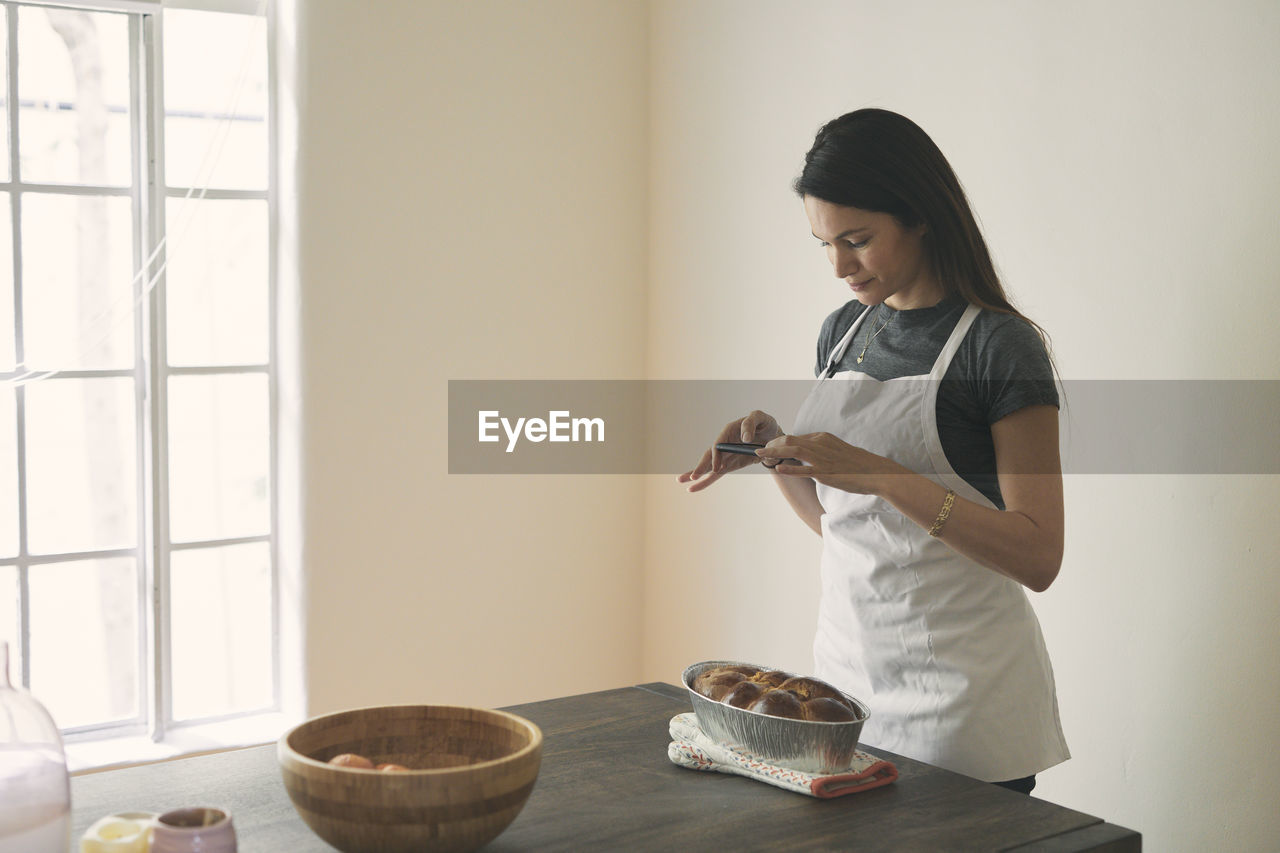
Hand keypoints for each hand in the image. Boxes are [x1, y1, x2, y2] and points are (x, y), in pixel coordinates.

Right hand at [677, 410, 781, 492]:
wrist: (772, 435)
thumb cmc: (764, 423)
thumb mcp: (760, 417)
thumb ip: (750, 424)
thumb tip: (744, 438)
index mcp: (728, 431)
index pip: (718, 444)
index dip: (716, 456)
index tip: (716, 467)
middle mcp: (723, 443)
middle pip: (708, 456)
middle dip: (700, 466)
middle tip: (692, 476)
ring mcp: (725, 455)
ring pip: (708, 466)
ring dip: (696, 473)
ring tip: (681, 480)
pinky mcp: (729, 464)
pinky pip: (716, 474)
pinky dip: (705, 481)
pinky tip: (693, 488)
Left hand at [757, 432, 906, 494]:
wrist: (875, 472)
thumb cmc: (857, 463)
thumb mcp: (837, 449)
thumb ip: (820, 449)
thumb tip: (806, 452)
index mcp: (823, 437)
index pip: (796, 437)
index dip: (779, 441)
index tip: (768, 446)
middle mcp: (821, 444)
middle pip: (789, 440)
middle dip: (771, 444)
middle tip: (758, 450)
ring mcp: (823, 458)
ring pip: (792, 451)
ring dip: (773, 452)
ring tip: (760, 456)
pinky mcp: (826, 473)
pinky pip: (803, 469)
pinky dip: (789, 469)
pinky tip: (777, 469)